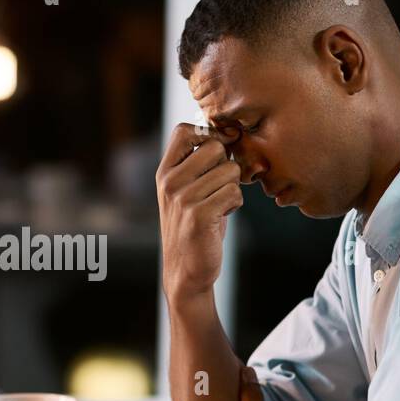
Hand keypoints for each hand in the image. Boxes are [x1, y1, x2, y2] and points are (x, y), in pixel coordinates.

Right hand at [156, 123, 242, 298]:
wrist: (186, 271)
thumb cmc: (194, 226)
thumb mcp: (188, 190)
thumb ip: (201, 164)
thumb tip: (230, 133)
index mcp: (165, 171)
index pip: (185, 130)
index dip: (209, 134)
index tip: (219, 153)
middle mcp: (169, 182)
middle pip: (215, 147)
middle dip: (227, 165)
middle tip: (219, 188)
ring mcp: (182, 198)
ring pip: (230, 171)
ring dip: (233, 188)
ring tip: (219, 205)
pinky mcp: (198, 216)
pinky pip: (234, 192)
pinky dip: (234, 204)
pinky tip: (221, 216)